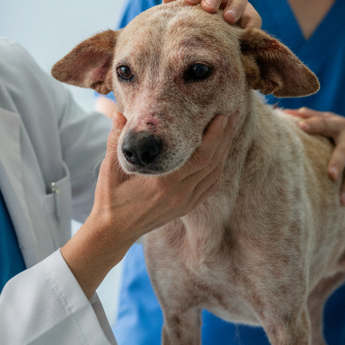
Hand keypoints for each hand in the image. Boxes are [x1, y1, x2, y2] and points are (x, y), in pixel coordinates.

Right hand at [94, 110, 238, 239]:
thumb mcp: (110, 168)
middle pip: (213, 163)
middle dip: (225, 137)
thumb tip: (120, 114)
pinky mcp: (186, 207)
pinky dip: (218, 168)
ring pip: (214, 174)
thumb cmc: (111, 198)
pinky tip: (220, 154)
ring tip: (231, 129)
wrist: (114, 230)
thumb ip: (117, 139)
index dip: (215, 136)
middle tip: (234, 114)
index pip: (200, 157)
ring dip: (224, 150)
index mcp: (163, 183)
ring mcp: (185, 203)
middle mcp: (179, 194)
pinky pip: (210, 187)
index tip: (222, 116)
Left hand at [161, 0, 261, 28]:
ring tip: (228, 20)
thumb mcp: (182, 23)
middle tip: (208, 8)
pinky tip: (243, 31)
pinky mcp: (250, 21)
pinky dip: (249, 23)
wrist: (209, 56)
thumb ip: (176, 11)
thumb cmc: (189, 35)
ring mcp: (237, 7)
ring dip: (234, 6)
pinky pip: (253, 18)